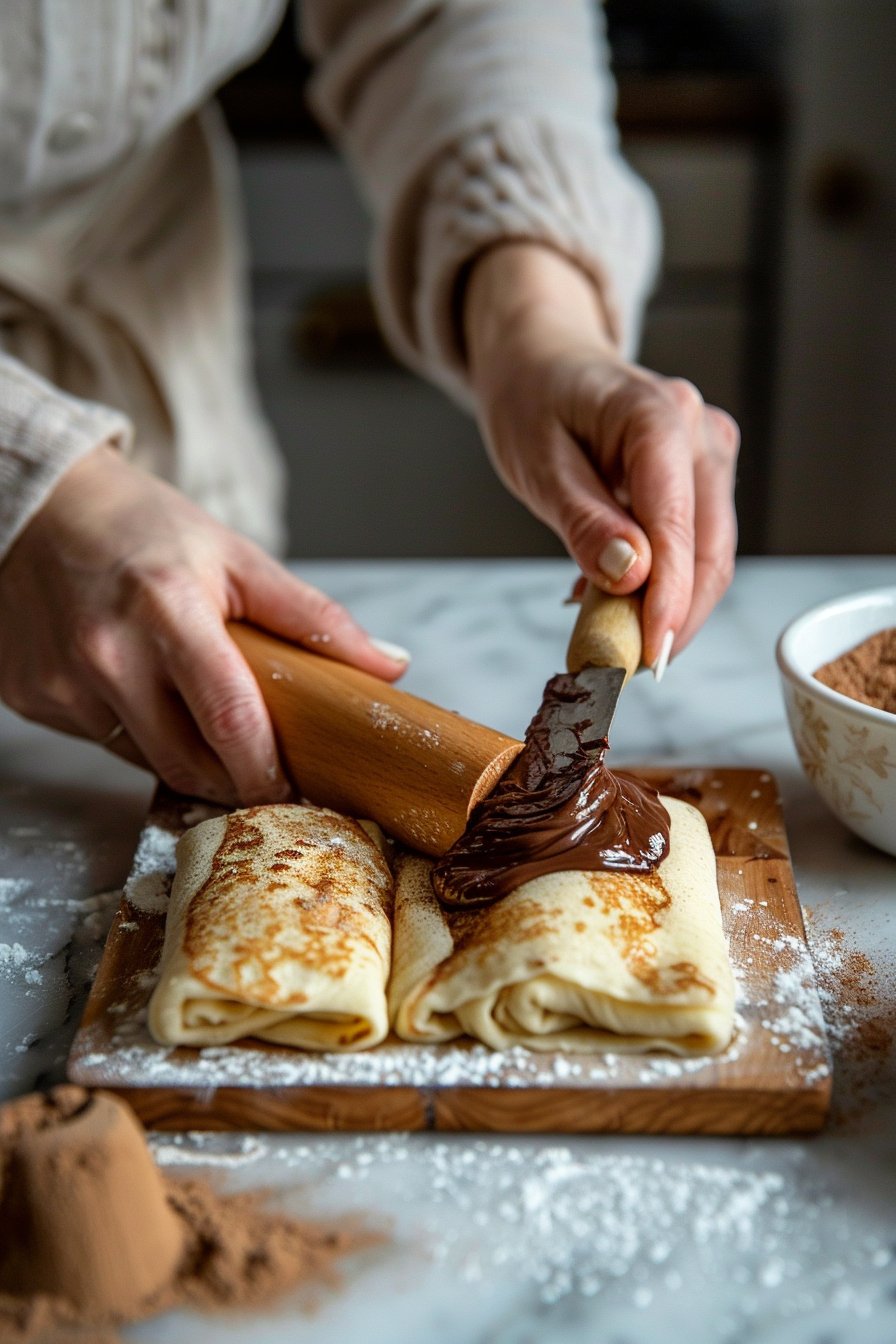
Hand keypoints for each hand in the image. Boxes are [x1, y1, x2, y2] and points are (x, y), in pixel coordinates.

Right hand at [0, 445, 407, 803]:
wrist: (42, 508)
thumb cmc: (145, 530)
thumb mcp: (237, 558)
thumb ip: (314, 618)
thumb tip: (388, 666)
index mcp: (168, 610)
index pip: (232, 720)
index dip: (269, 770)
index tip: (297, 790)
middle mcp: (107, 654)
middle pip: (188, 762)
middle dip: (235, 781)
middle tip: (265, 772)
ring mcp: (63, 684)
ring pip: (146, 761)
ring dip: (187, 758)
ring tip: (204, 723)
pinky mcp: (32, 700)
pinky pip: (104, 743)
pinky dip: (137, 734)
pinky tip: (142, 693)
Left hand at [464, 243, 738, 668]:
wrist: (543, 360)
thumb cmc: (533, 401)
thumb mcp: (538, 464)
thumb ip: (583, 521)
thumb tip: (631, 576)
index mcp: (658, 417)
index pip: (678, 526)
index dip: (670, 600)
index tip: (651, 656)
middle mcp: (700, 432)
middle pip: (710, 549)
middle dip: (676, 617)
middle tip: (630, 670)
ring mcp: (710, 452)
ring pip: (710, 553)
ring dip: (669, 607)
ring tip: (613, 642)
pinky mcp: (704, 475)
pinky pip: (694, 542)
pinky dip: (661, 583)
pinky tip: (615, 604)